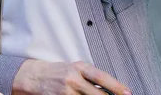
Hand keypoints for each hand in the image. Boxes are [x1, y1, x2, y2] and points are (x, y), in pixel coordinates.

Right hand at [13, 60, 131, 94]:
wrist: (33, 77)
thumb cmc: (56, 72)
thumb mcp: (74, 68)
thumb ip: (90, 77)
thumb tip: (109, 89)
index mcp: (79, 68)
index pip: (102, 78)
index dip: (117, 87)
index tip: (128, 93)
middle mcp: (73, 79)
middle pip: (98, 94)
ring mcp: (67, 92)